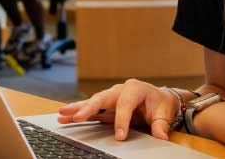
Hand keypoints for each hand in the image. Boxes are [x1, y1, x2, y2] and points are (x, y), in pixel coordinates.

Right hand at [56, 79, 180, 140]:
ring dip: (77, 110)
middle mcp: (119, 90)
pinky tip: (65, 118)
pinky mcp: (106, 106)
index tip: (120, 136)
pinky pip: (91, 110)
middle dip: (88, 107)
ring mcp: (110, 97)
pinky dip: (78, 114)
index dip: (122, 120)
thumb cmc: (160, 104)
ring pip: (92, 103)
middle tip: (76, 117)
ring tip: (61, 115)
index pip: (125, 104)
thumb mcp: (164, 113)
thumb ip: (160, 125)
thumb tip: (161, 137)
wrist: (159, 99)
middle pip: (101, 98)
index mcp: (134, 88)